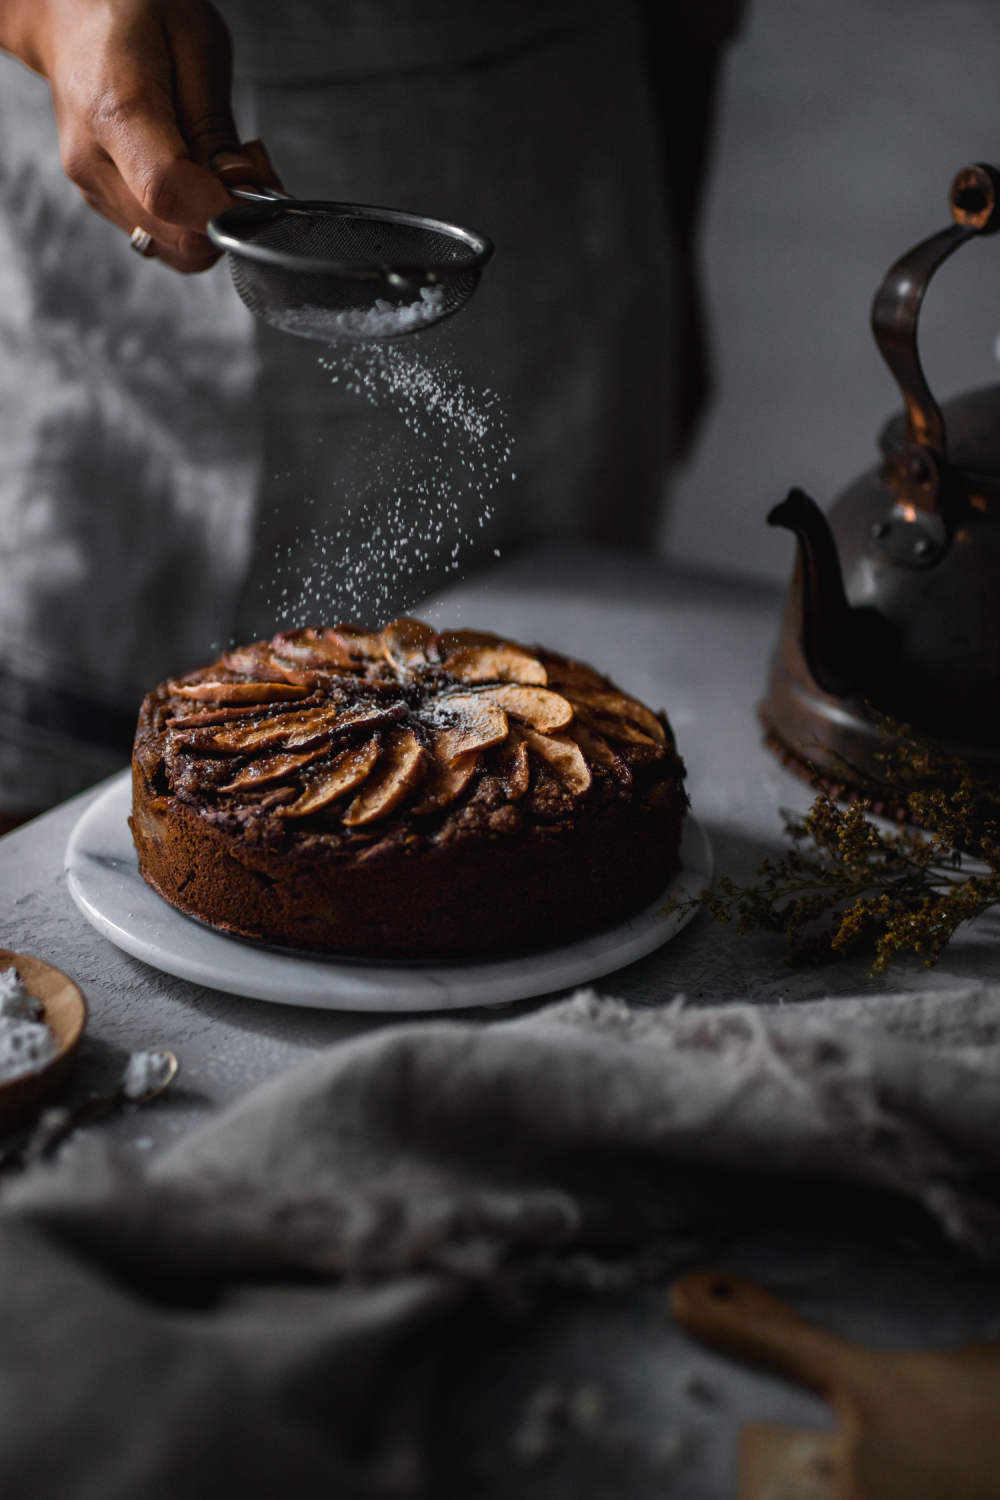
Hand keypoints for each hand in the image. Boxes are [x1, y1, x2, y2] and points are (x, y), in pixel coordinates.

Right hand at [0, 0, 282, 271]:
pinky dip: (195, 220)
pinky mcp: (104, 201)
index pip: (169, 193)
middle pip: (177, 236)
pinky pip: (165, 237)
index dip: (225, 209)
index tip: (262, 197)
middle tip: (251, 168)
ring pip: (176, 249)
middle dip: (230, 217)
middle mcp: (93, 162)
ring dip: (215, 222)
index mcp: (112, 111)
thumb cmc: (131, 13)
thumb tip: (239, 187)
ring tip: (224, 163)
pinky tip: (199, 175)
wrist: (70, 12)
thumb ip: (215, 123)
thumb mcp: (194, 43)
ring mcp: (94, 188)